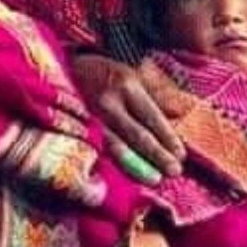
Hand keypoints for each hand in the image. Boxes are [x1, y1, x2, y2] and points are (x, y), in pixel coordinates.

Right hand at [76, 54, 185, 180]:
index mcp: (126, 86)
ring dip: (136, 164)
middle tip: (174, 171)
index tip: (181, 155)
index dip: (168, 138)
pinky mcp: (77, 126)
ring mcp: (90, 116)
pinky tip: (121, 174)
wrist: (65, 68)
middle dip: (157, 155)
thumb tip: (182, 114)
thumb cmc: (105, 73)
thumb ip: (159, 93)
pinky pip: (97, 147)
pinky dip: (112, 161)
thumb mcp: (134, 74)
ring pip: (115, 145)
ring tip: (153, 179)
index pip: (152, 117)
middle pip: (136, 134)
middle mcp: (108, 102)